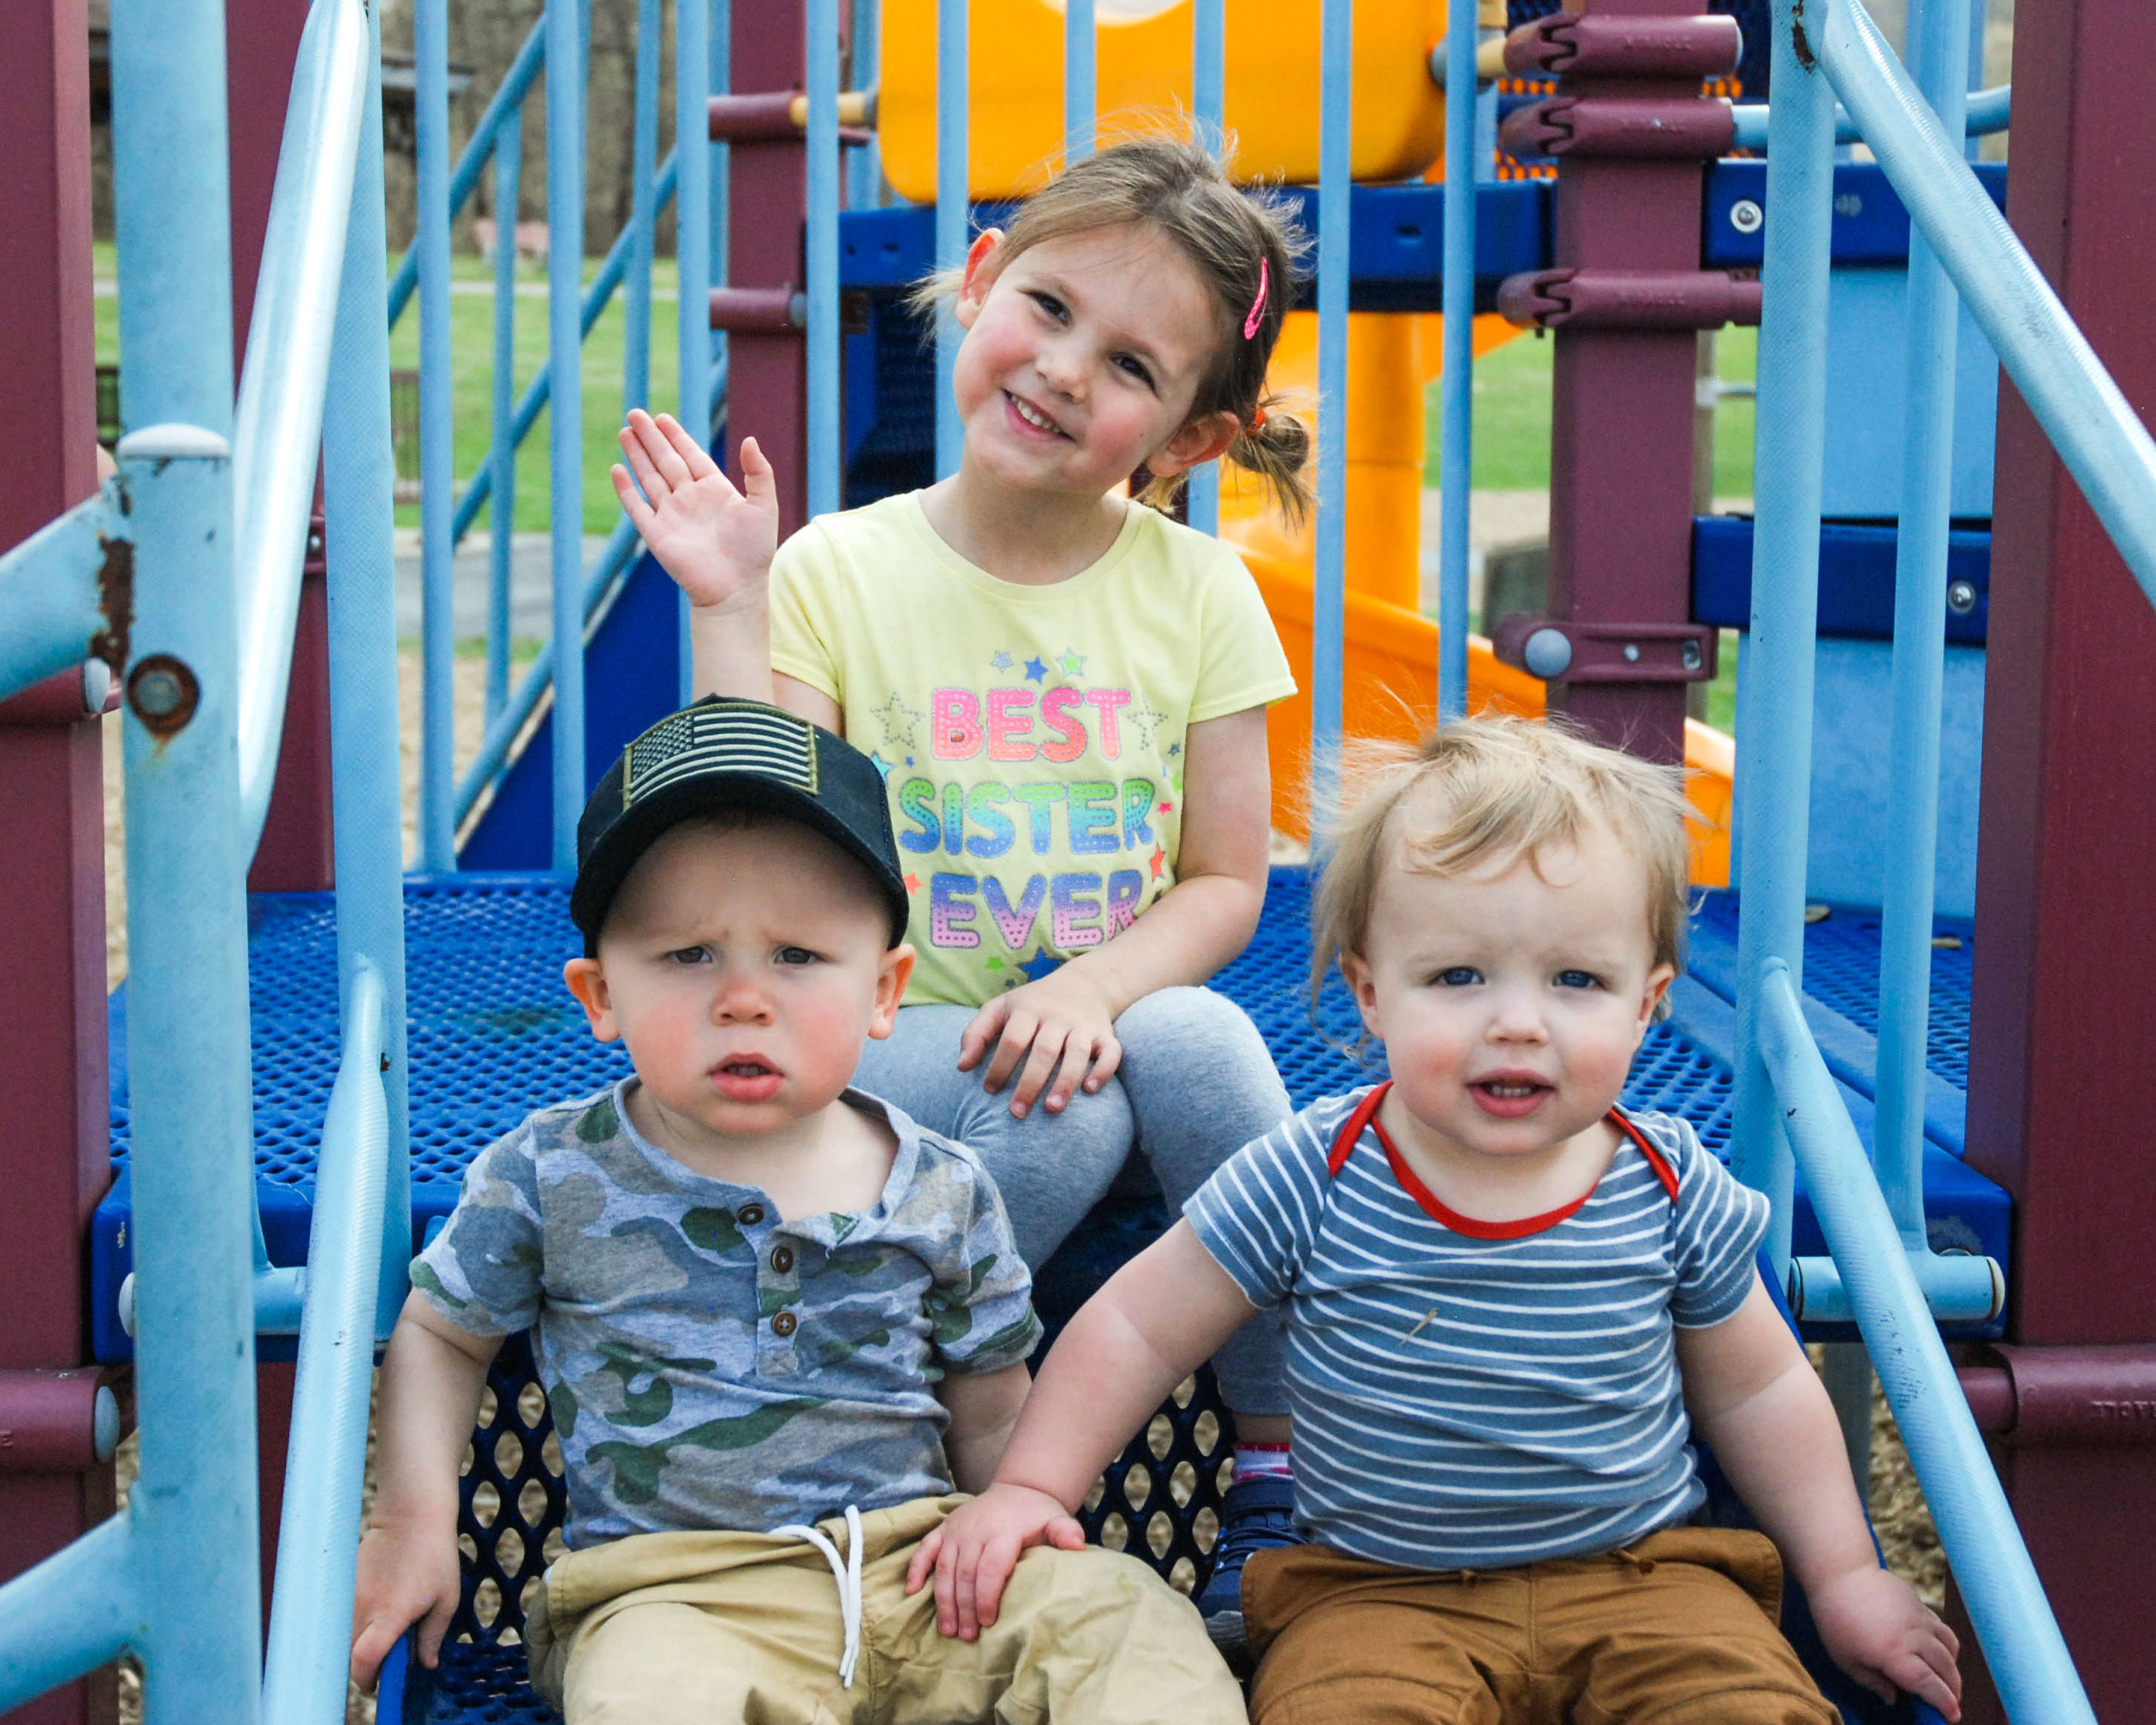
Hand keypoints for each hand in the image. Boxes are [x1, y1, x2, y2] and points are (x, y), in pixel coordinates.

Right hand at [349, 1518, 462, 1693]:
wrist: (411, 1512)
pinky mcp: (348, 1583)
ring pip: (350, 1633)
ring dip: (367, 1638)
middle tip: (393, 1655)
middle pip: (353, 1653)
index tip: (378, 1684)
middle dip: (369, 1663)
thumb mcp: (446, 1598)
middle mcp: (364, 1608)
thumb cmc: (435, 1555)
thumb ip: (433, 1636)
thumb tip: (427, 1664)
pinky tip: (387, 1598)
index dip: (368, 1680)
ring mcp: (352, 1595)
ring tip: (394, 1620)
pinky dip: (364, 1617)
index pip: (364, 1661)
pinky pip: (350, 1612)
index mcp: (390, 1615)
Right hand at [610, 409, 778, 610]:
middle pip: (665, 461)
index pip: (690, 455)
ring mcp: (672, 516)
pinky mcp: (657, 534)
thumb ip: (759, 473)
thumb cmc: (754, 552)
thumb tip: (750, 439)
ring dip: (637, 455)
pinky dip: (626, 490)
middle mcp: (690, 499)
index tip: (662, 417)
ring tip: (624, 431)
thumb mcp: (763, 506)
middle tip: (635, 413)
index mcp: (714, 490)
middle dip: (650, 438)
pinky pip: (637, 508)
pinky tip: (617, 469)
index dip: (676, 436)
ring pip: (649, 478)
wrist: (736, 589)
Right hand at [904, 1483, 1085, 1639]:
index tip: (988, 1623)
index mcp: (1003, 1530)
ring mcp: (957, 1528)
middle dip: (965, 1608)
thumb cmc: (1038, 1515)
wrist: (1019, 1489)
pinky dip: (916, 1569)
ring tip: (948, 1629)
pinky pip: (925, 1549)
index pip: (991, 1568)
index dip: (987, 1597)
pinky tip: (911, 1592)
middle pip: (965, 1573)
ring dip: (944, 1600)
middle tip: (967, 1637)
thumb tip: (1077, 1547)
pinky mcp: (944, 1528)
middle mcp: (975, 1529)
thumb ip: (1066, 1533)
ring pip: (944, 1568)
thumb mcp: (1057, 1521)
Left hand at [958, 969, 1120, 1117]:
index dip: (1000, 1067)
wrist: (1083, 984)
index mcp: (1028, 1010)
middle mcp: (1057, 1016)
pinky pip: (1112, 1052)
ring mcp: (1083, 1025)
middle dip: (1029, 1083)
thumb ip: (976, 1033)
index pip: (1012, 1040)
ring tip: (1052, 1109)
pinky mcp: (1106, 1034)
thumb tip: (962, 1067)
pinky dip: (1103, 1070)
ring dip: (1066, 1081)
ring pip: (1078, 1052)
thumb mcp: (1000, 1008)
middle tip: (1017, 1112)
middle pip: (1044, 1050)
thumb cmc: (1033, 1003)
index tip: (990, 1091)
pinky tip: (1091, 1089)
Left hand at [1807, 1565, 1961, 1721]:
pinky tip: (1935, 1650)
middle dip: (1953, 1689)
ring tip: (1947, 1679)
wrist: (1840, 1573)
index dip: (1945, 1703)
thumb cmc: (1835, 1620)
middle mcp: (1914, 1637)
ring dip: (1953, 1666)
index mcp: (1895, 1654)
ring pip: (1949, 1646)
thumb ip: (1873, 1682)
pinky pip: (1940, 1627)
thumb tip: (1894, 1699)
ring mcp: (1919, 1617)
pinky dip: (1945, 1643)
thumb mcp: (1846, 1660)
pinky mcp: (1919, 1603)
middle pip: (1946, 1668)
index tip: (1952, 1717)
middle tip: (1951, 1702)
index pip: (1929, 1685)